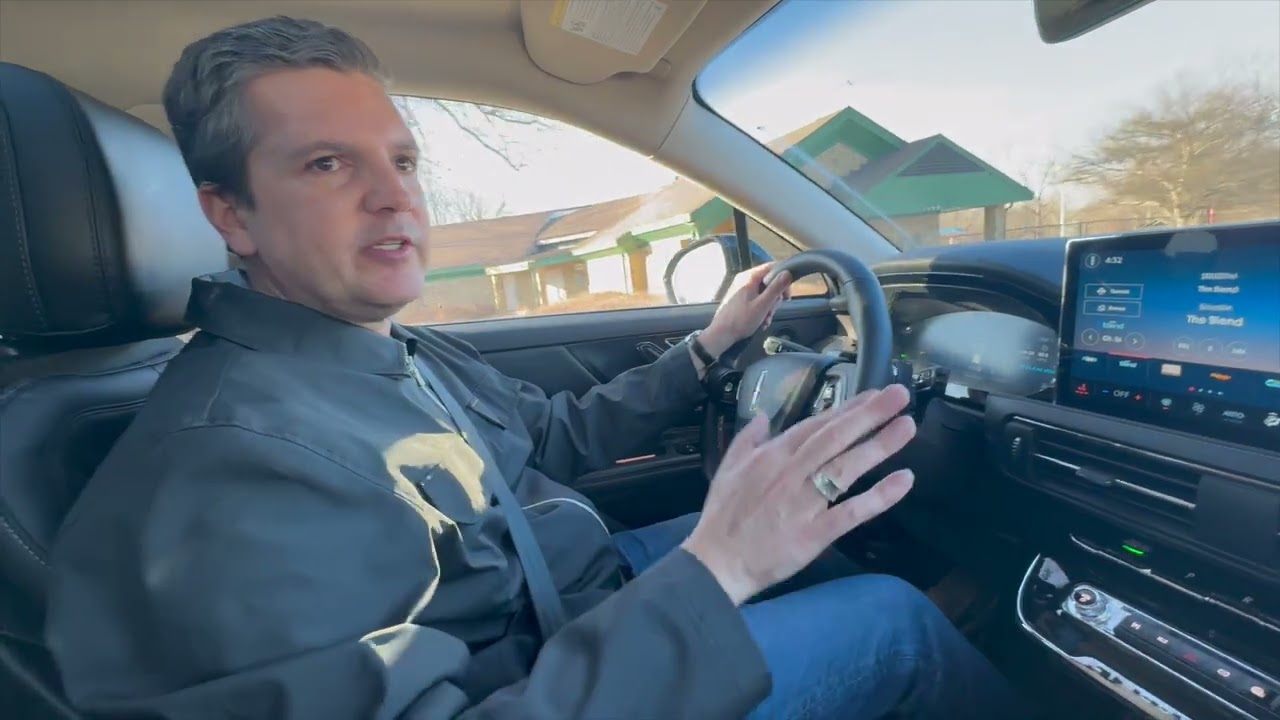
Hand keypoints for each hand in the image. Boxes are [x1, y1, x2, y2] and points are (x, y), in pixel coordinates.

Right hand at [681, 385, 916, 604]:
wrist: (716, 563)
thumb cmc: (723, 517)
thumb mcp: (728, 468)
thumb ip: (748, 438)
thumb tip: (764, 415)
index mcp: (773, 455)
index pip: (816, 425)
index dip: (847, 408)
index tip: (874, 394)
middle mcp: (791, 472)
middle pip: (835, 437)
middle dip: (869, 414)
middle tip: (900, 395)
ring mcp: (804, 502)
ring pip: (846, 467)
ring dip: (879, 445)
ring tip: (907, 426)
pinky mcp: (814, 532)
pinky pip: (851, 511)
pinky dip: (879, 496)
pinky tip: (904, 481)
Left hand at [699, 263, 793, 357]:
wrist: (721, 334)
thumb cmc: (741, 320)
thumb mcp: (763, 304)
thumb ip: (776, 288)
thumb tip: (788, 273)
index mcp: (749, 277)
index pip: (773, 268)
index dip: (784, 280)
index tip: (787, 295)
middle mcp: (745, 279)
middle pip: (769, 282)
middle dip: (774, 299)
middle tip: (772, 311)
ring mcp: (742, 289)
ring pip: (764, 293)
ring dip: (769, 307)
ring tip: (765, 320)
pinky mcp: (740, 299)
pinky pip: (756, 300)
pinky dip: (761, 310)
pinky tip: (761, 322)